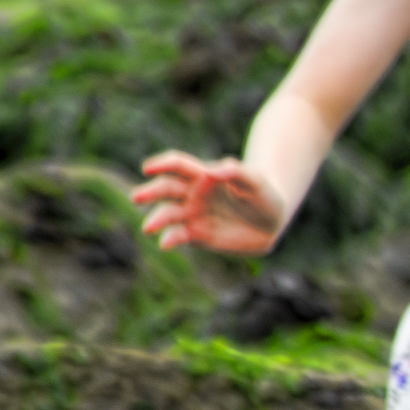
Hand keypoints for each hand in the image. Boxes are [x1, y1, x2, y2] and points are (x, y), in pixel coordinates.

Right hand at [132, 151, 289, 256]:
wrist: (272, 223)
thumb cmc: (264, 195)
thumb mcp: (256, 182)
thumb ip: (236, 173)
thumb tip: (212, 171)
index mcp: (203, 174)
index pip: (177, 166)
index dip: (162, 164)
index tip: (148, 168)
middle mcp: (192, 193)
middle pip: (166, 189)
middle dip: (151, 192)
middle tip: (137, 197)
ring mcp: (192, 214)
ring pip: (167, 214)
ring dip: (157, 220)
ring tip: (148, 228)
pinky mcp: (196, 235)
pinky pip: (178, 236)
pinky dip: (170, 240)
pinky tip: (165, 244)